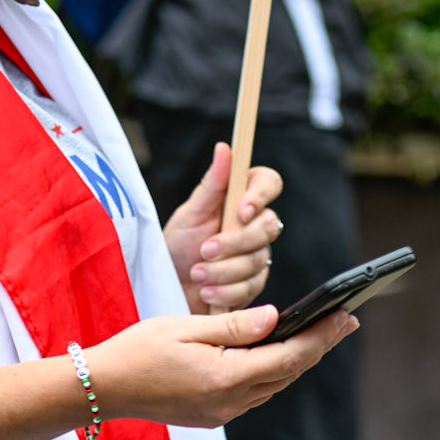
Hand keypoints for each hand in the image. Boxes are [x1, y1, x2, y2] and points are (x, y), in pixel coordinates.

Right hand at [87, 303, 357, 429]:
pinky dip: (272, 372)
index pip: (289, 355)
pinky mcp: (212, 416)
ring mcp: (221, 414)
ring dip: (296, 360)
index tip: (346, 316)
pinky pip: (254, 393)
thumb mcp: (186, 327)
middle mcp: (229, 403)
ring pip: (273, 385)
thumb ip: (235, 326)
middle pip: (288, 372)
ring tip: (319, 334)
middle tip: (346, 321)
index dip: (321, 336)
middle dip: (318, 346)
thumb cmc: (137, 350)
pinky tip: (278, 353)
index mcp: (224, 378)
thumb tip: (277, 318)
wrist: (103, 388)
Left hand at [164, 142, 282, 312]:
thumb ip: (211, 184)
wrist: (170, 286)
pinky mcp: (254, 283)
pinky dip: (225, 291)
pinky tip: (206, 292)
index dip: (261, 196)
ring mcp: (257, 254)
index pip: (269, 183)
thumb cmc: (178, 246)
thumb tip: (224, 148)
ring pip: (257, 260)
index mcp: (241, 198)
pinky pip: (251, 286)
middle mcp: (254, 224)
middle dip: (234, 243)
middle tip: (204, 250)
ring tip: (196, 274)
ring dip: (222, 270)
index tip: (241, 211)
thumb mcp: (190, 213)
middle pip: (268, 226)